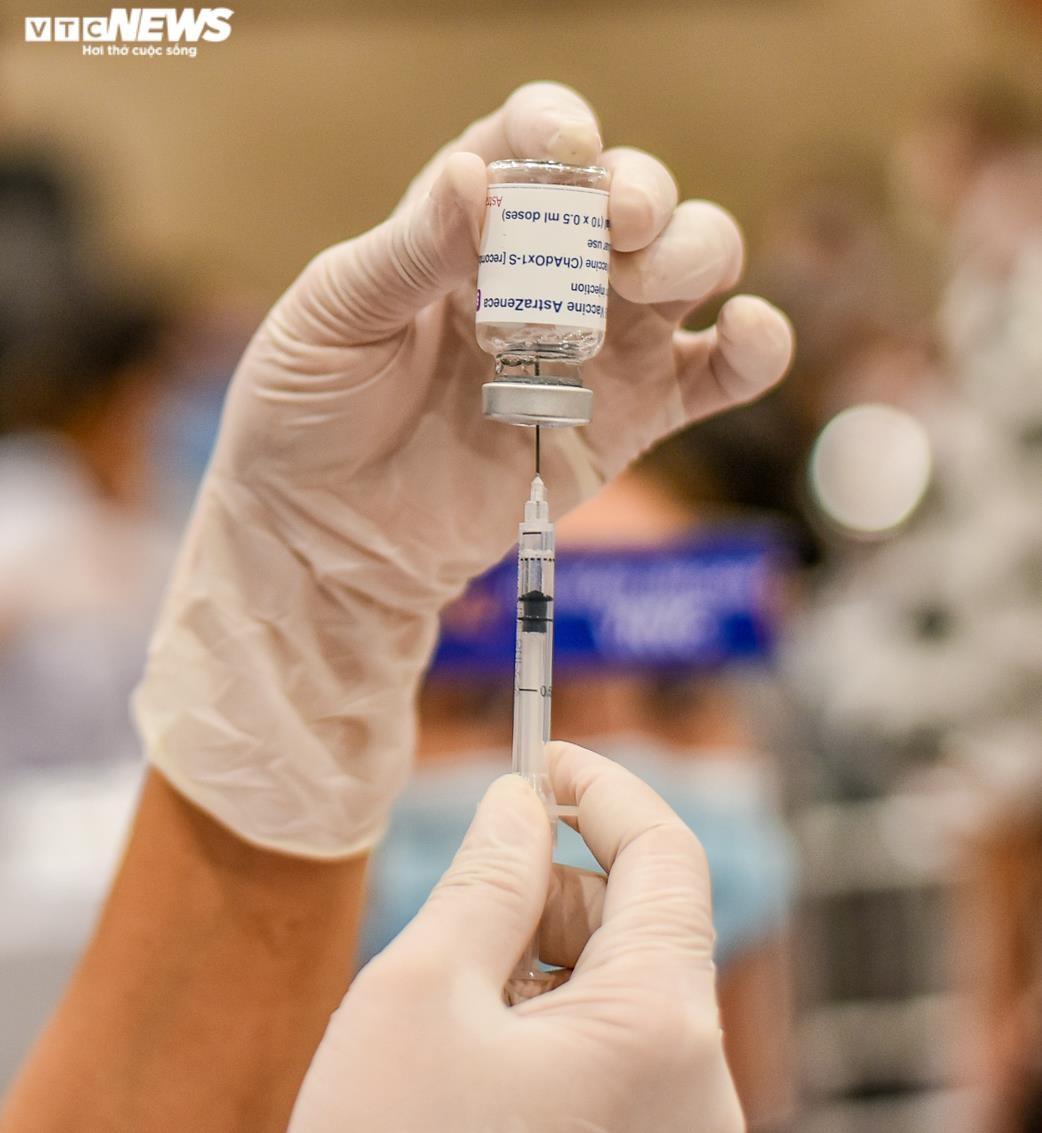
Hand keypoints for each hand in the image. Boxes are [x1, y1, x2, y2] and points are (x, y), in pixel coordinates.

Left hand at [133, 82, 792, 857]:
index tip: (561, 155)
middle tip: (612, 231)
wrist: (330, 533)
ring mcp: (597, 344)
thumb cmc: (311, 410)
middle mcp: (547, 271)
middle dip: (639, 195)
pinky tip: (748, 333)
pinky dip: (754, 349)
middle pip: (634, 194)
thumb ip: (414, 249)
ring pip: (693, 264)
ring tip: (644, 281)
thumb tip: (477, 177)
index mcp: (468, 223)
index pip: (534, 145)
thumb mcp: (337, 315)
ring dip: (695, 251)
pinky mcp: (628, 419)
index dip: (557, 134)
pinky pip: (716, 375)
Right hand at [289, 742, 742, 1132]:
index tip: (544, 754)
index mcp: (661, 1027)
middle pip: (640, 924)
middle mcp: (698, 1089)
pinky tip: (472, 1060)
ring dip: (540, 961)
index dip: (605, 786)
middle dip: (553, 887)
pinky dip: (548, 1023)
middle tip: (464, 896)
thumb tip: (523, 801)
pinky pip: (613, 1056)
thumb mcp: (421, 995)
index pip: (668, 854)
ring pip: (622, 991)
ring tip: (451, 1004)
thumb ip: (486, 876)